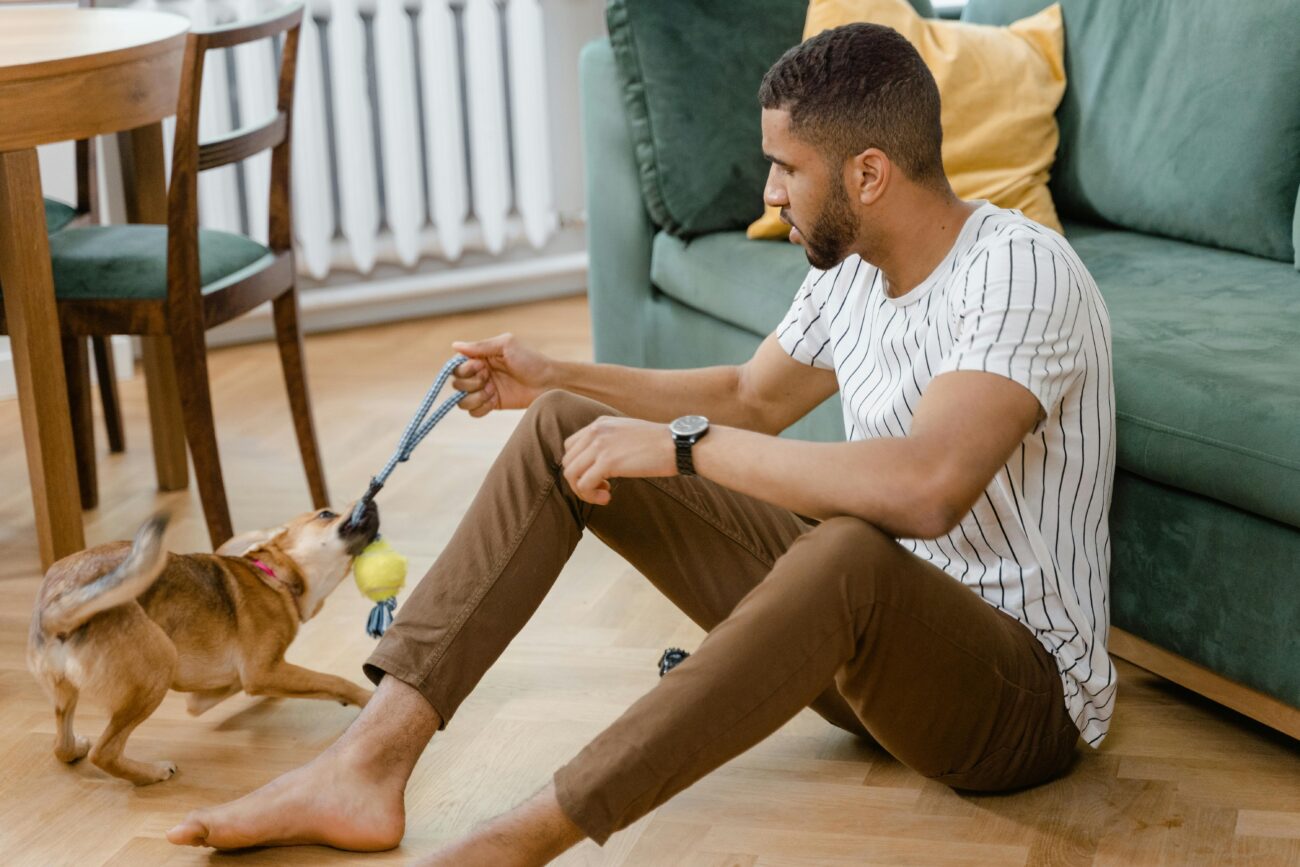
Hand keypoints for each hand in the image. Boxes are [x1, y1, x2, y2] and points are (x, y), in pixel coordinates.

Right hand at [451, 333, 555, 416]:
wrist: (549, 383)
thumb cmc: (531, 360)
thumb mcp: (506, 345)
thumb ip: (480, 346)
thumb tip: (454, 345)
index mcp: (481, 358)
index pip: (457, 366)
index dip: (464, 369)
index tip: (480, 366)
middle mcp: (480, 374)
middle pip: (457, 383)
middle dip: (470, 383)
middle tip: (488, 379)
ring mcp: (486, 391)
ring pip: (462, 400)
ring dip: (474, 397)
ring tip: (491, 392)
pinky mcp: (493, 405)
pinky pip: (474, 412)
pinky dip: (480, 408)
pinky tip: (492, 402)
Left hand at [562, 417, 676, 504]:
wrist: (678, 445)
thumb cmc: (660, 444)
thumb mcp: (628, 434)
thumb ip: (610, 442)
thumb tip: (599, 464)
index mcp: (600, 424)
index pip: (571, 446)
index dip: (580, 466)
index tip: (598, 476)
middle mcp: (595, 431)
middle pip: (568, 461)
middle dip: (579, 480)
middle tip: (601, 489)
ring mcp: (600, 445)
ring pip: (571, 474)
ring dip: (583, 490)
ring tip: (604, 495)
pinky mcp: (608, 462)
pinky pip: (584, 484)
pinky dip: (591, 495)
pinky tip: (608, 497)